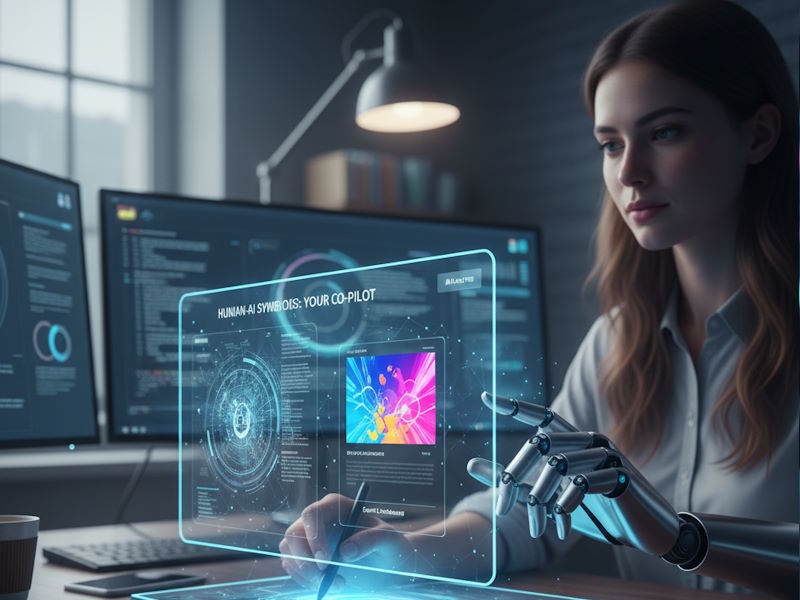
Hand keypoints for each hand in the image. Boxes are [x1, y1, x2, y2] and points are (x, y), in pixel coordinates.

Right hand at [279, 493, 413, 588]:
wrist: (386, 563)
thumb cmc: (388, 545)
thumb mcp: (388, 539)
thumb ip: (371, 540)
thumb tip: (345, 551)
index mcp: (335, 506)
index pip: (312, 514)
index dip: (314, 536)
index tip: (325, 561)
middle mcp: (317, 520)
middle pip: (294, 535)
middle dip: (306, 561)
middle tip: (325, 579)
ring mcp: (307, 538)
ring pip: (290, 554)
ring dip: (307, 575)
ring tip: (338, 585)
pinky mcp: (304, 557)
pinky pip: (292, 568)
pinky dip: (304, 581)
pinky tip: (327, 586)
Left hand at [468, 393, 682, 557]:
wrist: (648, 531)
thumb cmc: (598, 512)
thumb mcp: (550, 497)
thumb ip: (513, 481)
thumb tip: (471, 464)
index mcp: (574, 441)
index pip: (542, 416)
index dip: (514, 407)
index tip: (486, 398)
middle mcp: (590, 440)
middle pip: (540, 442)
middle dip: (515, 474)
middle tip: (500, 508)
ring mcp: (607, 455)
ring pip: (557, 466)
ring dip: (540, 499)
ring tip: (536, 526)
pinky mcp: (620, 476)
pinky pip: (582, 484)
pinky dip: (565, 504)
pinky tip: (561, 521)